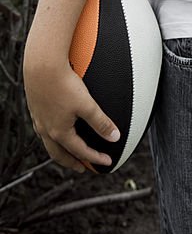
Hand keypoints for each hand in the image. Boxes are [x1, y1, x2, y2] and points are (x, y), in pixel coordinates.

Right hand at [23, 58, 119, 173]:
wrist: (42, 66)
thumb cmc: (62, 83)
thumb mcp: (87, 105)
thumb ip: (101, 122)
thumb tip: (114, 136)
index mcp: (59, 132)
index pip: (80, 151)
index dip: (94, 158)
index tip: (105, 162)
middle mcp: (46, 129)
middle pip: (60, 154)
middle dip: (72, 162)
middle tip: (82, 167)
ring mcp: (39, 119)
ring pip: (49, 143)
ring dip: (60, 150)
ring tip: (68, 151)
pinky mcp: (36, 108)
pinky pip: (44, 128)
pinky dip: (52, 135)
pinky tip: (55, 128)